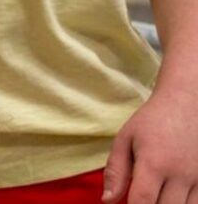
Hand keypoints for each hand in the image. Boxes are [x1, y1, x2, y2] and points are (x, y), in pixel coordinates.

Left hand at [104, 77, 197, 202]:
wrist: (188, 103)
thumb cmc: (153, 120)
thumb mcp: (125, 139)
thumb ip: (115, 170)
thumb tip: (108, 200)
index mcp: (154, 163)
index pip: (143, 200)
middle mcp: (180, 173)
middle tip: (142, 197)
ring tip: (157, 195)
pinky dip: (186, 203)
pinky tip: (173, 196)